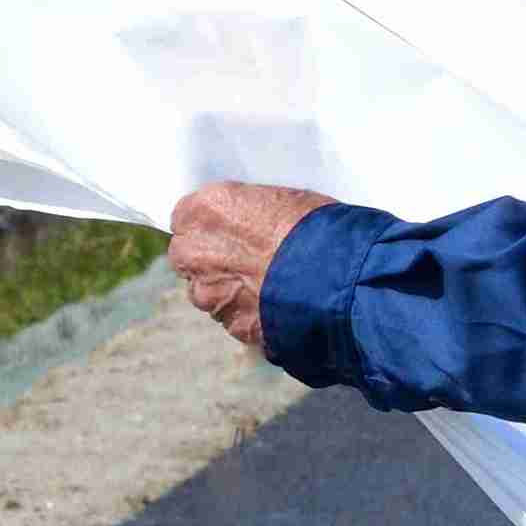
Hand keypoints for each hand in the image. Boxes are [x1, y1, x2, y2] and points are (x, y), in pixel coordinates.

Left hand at [168, 181, 330, 355]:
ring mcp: (208, 294)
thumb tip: (247, 226)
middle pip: (188, 256)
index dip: (212, 224)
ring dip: (229, 290)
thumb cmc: (320, 227)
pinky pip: (234, 318)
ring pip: (209, 292)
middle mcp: (194, 252)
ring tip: (271, 285)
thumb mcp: (284, 201)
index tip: (232, 228)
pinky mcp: (230, 325)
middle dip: (212, 258)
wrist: (341, 279)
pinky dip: (250, 313)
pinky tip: (280, 304)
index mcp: (204, 210)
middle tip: (249, 258)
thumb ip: (249, 212)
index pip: (185, 215)